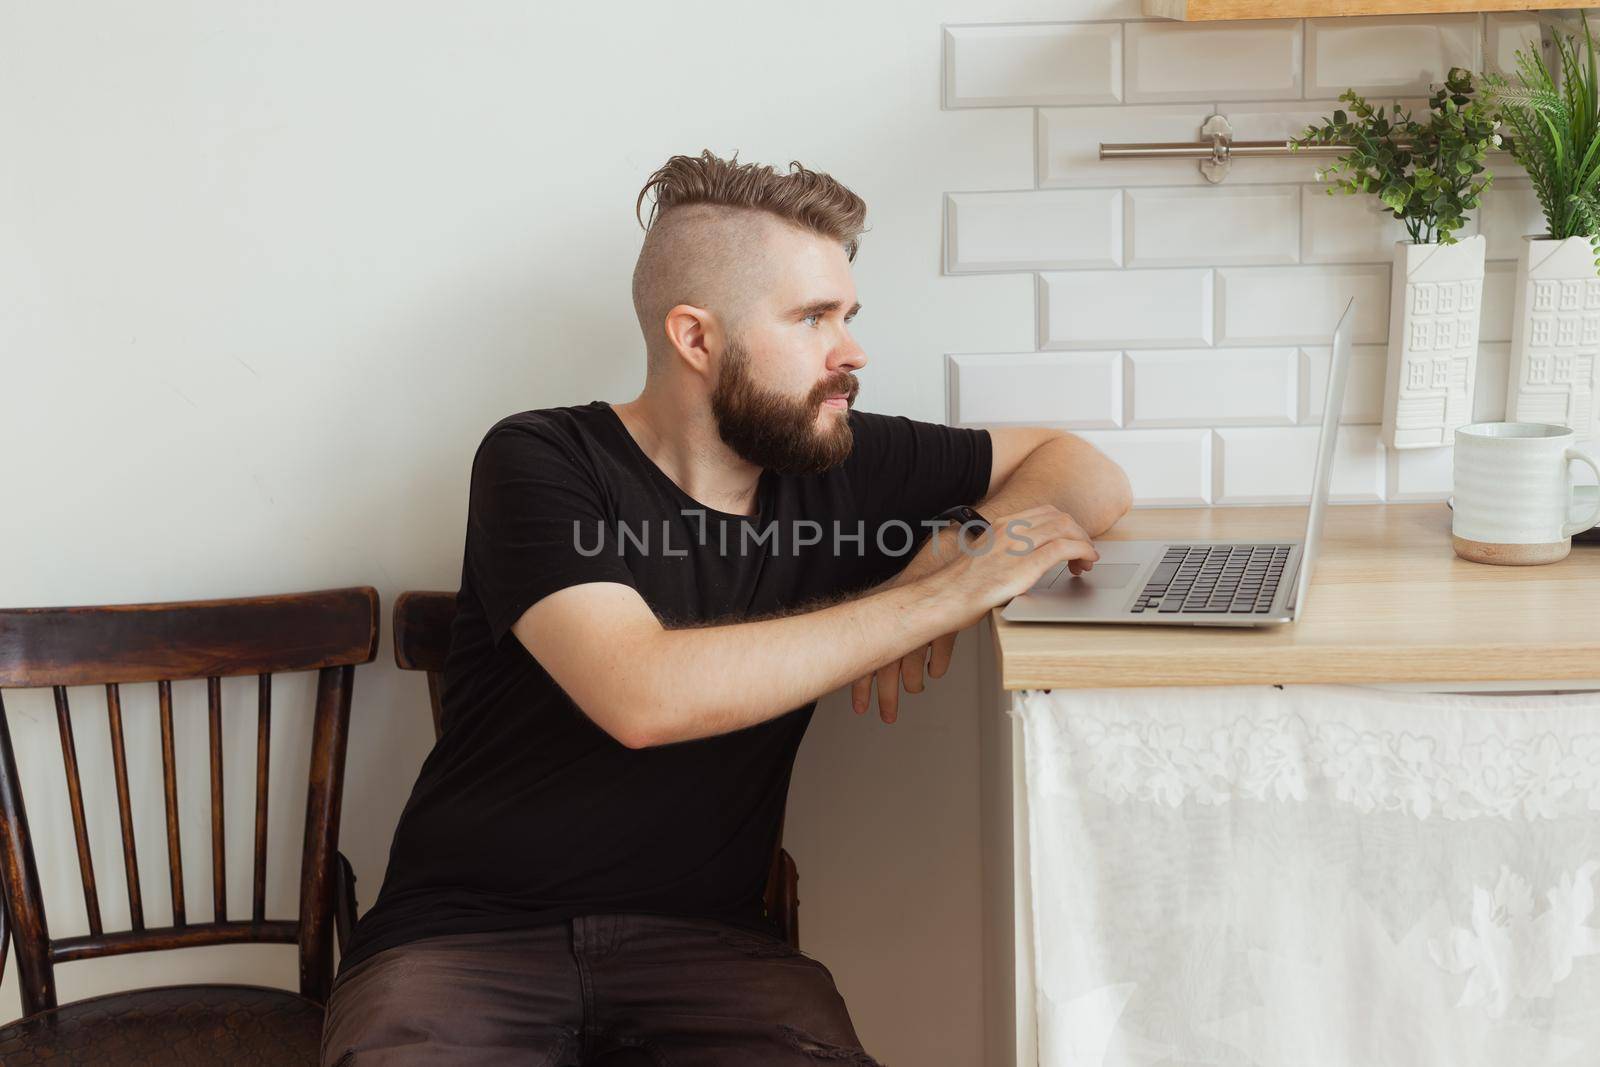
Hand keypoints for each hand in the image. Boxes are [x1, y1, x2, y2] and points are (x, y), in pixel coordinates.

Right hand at [942, 504, 1100, 630]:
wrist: (944, 598)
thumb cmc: (959, 586)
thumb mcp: (984, 557)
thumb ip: (1005, 552)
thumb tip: (1023, 561)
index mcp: (1001, 526)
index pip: (1045, 512)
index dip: (1065, 525)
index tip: (1071, 540)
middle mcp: (1011, 529)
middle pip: (1060, 517)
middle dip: (1079, 533)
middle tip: (1084, 553)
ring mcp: (1019, 545)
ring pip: (1067, 528)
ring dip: (1084, 542)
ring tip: (1087, 560)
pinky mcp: (1027, 565)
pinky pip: (1065, 548)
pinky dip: (1083, 551)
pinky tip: (1086, 561)